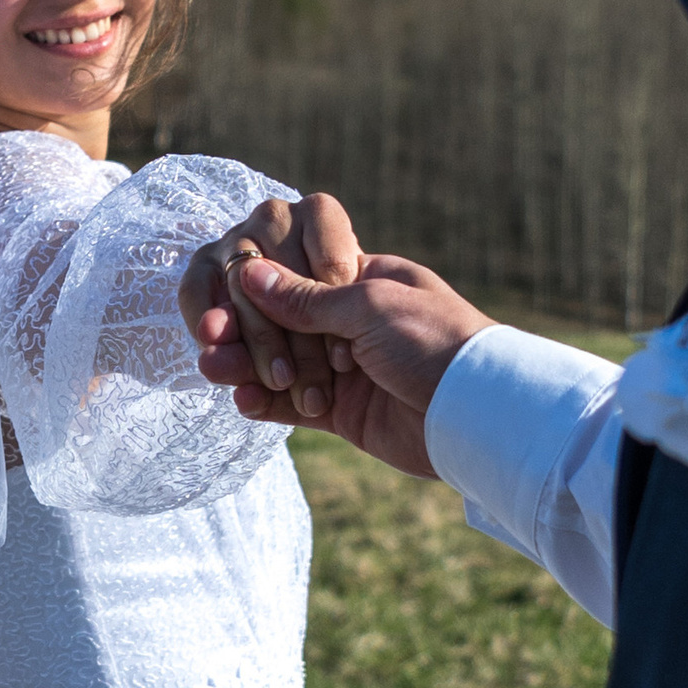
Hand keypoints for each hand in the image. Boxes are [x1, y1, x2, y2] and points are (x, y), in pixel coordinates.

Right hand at [195, 249, 490, 482]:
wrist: (476, 412)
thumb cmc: (433, 341)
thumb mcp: (368, 305)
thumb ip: (306, 296)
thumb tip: (252, 274)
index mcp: (366, 280)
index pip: (301, 273)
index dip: (263, 284)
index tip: (231, 289)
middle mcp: (352, 322)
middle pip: (283, 321)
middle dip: (246, 329)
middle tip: (211, 336)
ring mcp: (346, 369)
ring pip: (282, 363)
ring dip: (246, 365)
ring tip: (212, 368)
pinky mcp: (344, 414)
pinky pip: (294, 407)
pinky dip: (266, 403)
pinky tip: (241, 400)